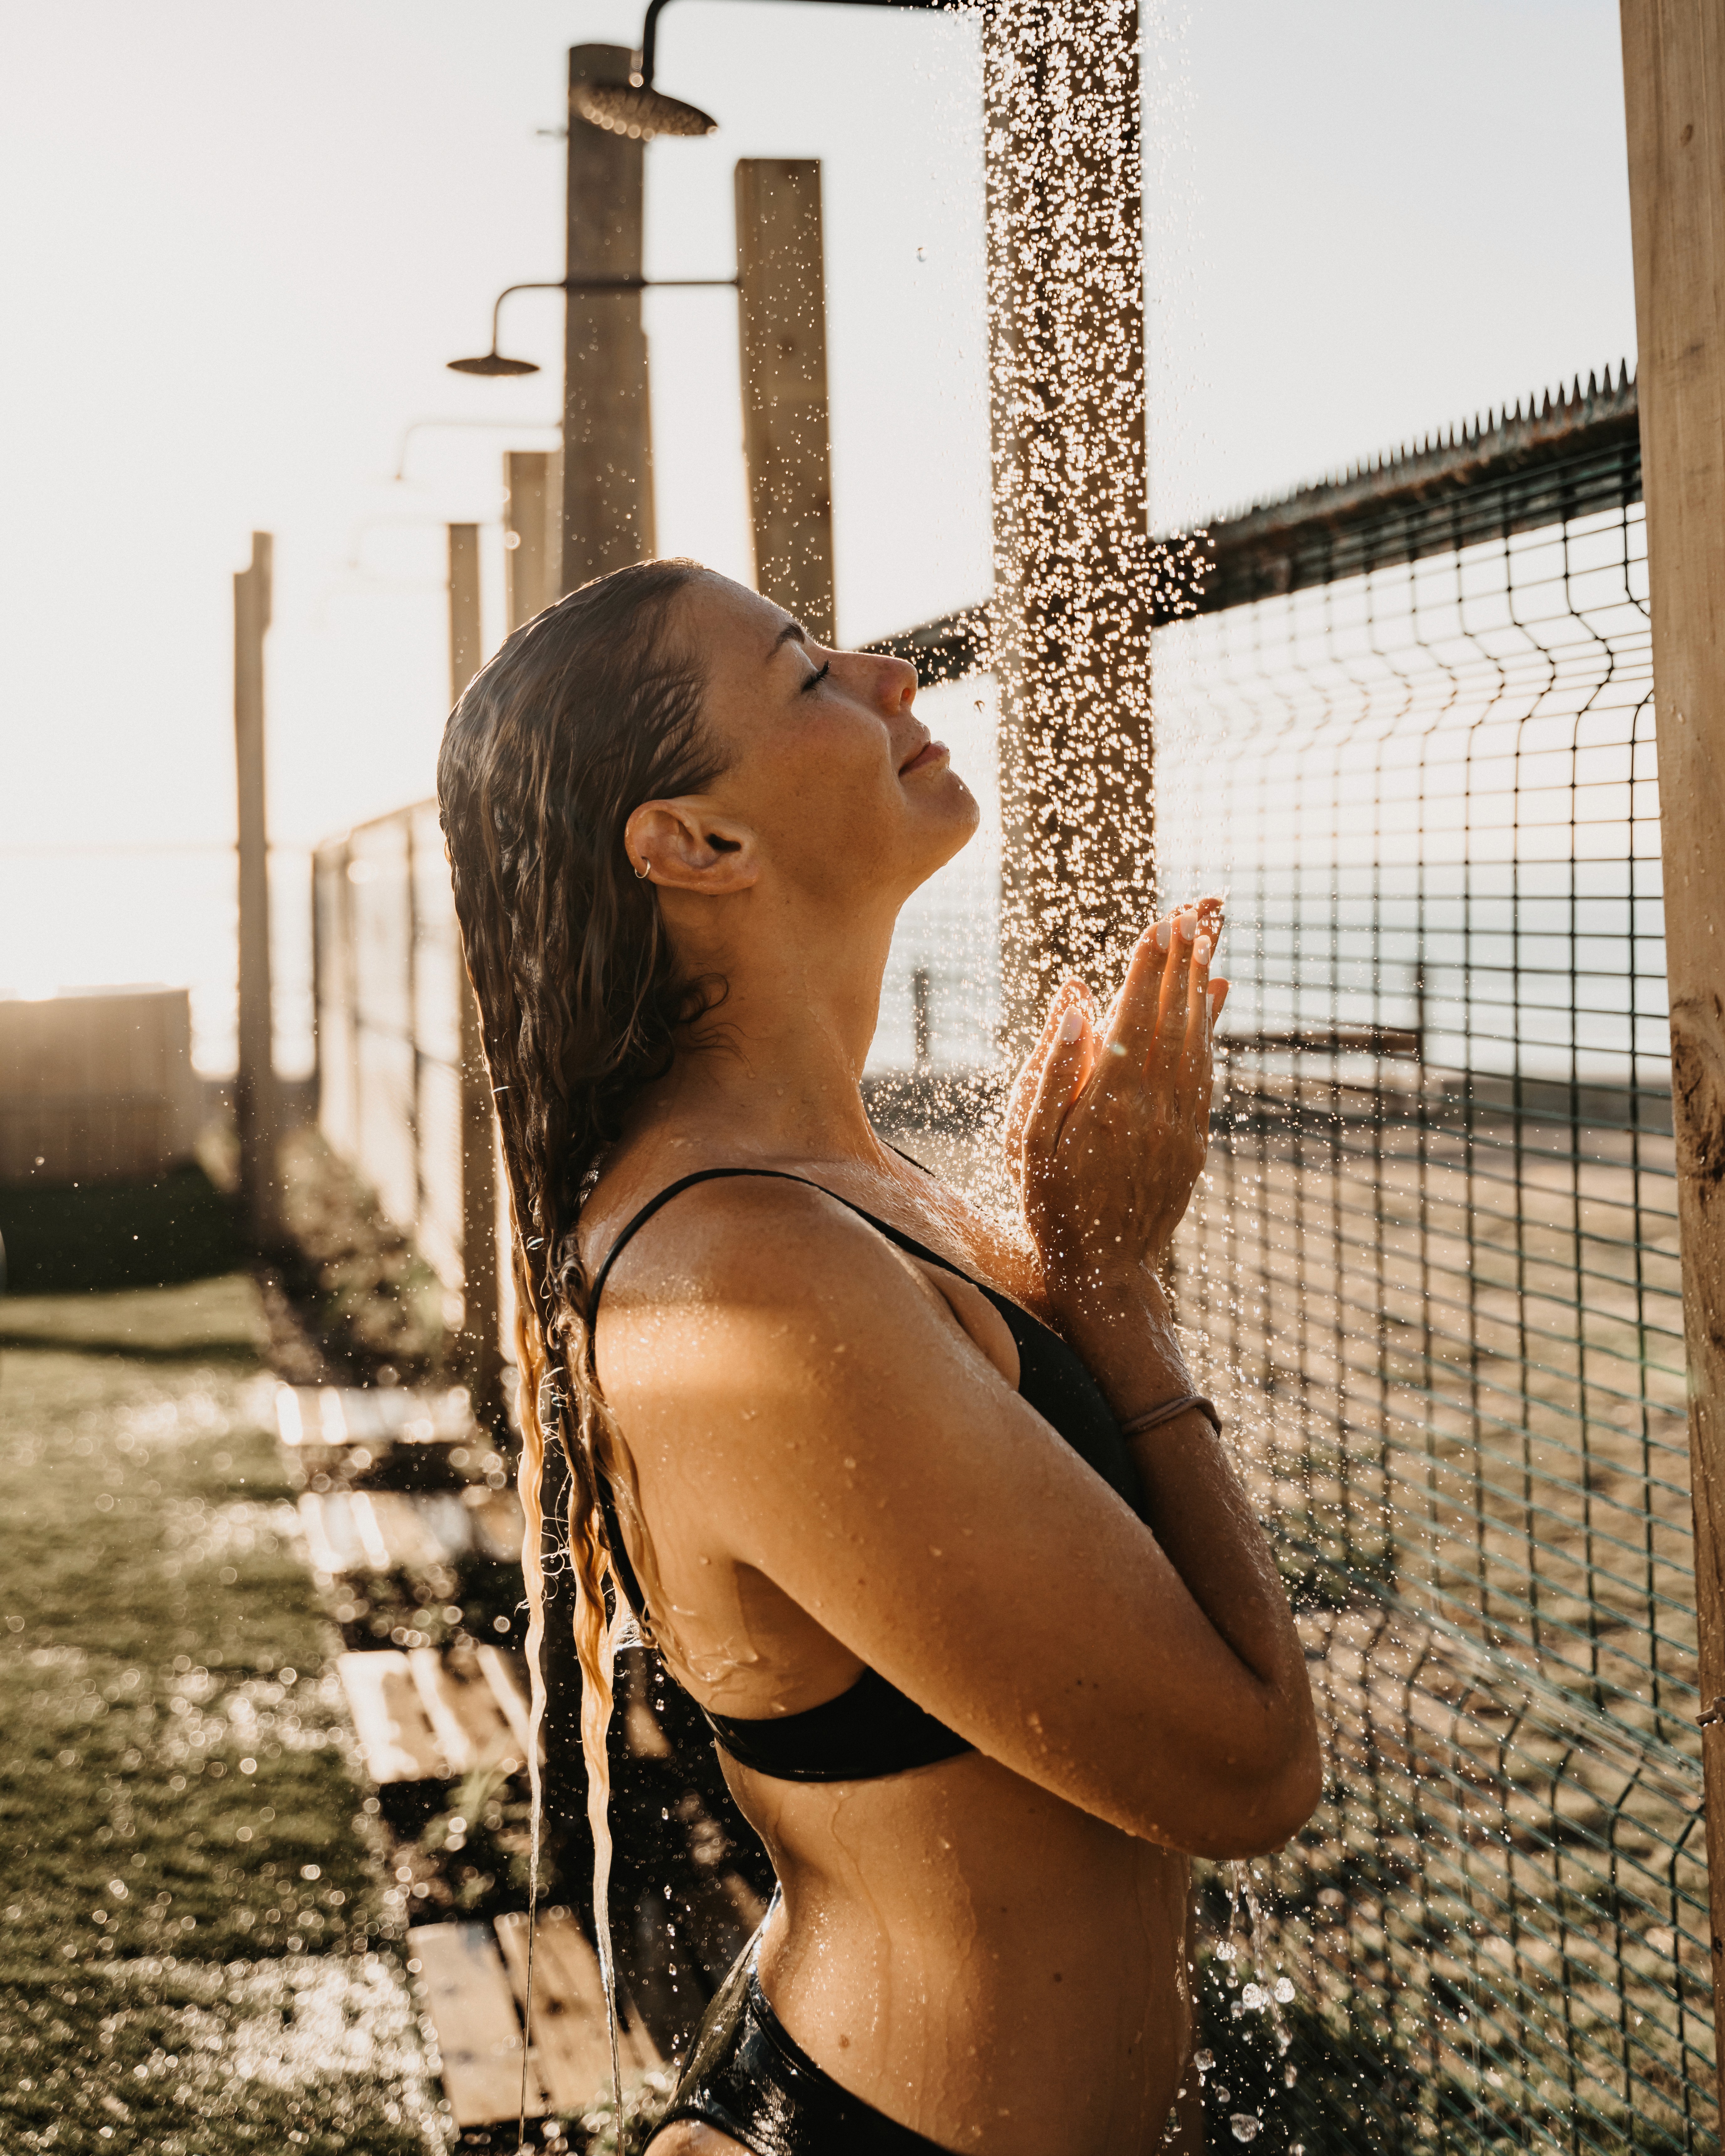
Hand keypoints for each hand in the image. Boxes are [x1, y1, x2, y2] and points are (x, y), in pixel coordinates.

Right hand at [1007, 900, 1227, 1307]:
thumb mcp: (1029, 1140)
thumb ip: (1051, 1070)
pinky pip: (1206, 1072)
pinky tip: (1215, 998)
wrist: (1102, 1272)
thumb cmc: (1050, 1203)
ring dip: (1201, 987)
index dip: (1148, 968)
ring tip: (1207, 939)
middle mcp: (1153, 1108)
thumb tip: (1074, 1003)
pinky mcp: (1193, 1140)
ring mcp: (1179, 1125)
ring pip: (1197, 1041)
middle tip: (1193, 912)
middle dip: (1182, 963)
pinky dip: (1211, 1029)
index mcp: (1108, 1103)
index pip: (1134, 1016)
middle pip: (1173, 1019)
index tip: (1160, 922)